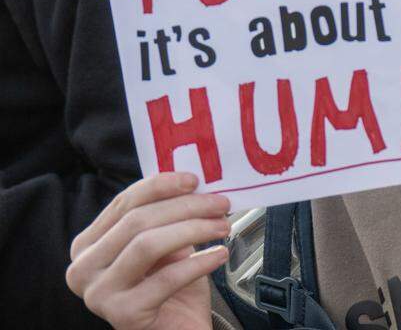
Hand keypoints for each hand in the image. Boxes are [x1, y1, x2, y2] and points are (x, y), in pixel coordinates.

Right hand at [66, 172, 229, 328]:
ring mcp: (99, 294)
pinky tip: (218, 255)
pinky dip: (199, 263)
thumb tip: (193, 183)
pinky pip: (166, 279)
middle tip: (220, 204)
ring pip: (147, 244)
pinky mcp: (123, 315)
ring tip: (222, 227)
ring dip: (193, 229)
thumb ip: (166, 216)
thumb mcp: (165, 244)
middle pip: (137, 221)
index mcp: (89, 245)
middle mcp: (84, 269)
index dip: (160, 186)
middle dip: (185, 207)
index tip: (194, 180)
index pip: (123, 203)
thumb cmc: (171, 288)